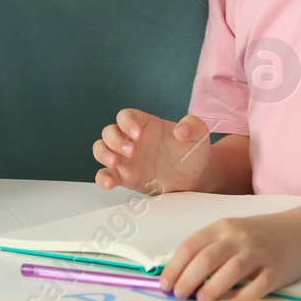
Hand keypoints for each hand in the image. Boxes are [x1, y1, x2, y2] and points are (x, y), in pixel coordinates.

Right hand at [93, 109, 210, 193]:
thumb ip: (193, 126)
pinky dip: (102, 178)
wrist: (195, 178)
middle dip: (115, 140)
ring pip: (101, 149)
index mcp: (145, 125)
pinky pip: (105, 175)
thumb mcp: (199, 134)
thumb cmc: (193, 152)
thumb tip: (181, 131)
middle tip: (132, 151)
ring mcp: (126, 159)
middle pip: (109, 132)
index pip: (126, 116)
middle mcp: (131, 139)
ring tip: (115, 163)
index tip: (139, 135)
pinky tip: (109, 183)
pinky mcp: (125, 177)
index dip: (127, 123)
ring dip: (103, 154)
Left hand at [159, 212, 300, 300]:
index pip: (191, 245)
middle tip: (180, 296)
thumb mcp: (230, 232)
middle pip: (207, 258)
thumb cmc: (257, 236)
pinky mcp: (277, 270)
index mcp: (223, 227)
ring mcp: (259, 253)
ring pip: (231, 270)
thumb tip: (178, 275)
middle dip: (188, 279)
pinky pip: (258, 286)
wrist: (300, 232)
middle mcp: (239, 238)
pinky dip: (243, 297)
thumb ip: (208, 247)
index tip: (165, 285)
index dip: (175, 267)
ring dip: (212, 289)